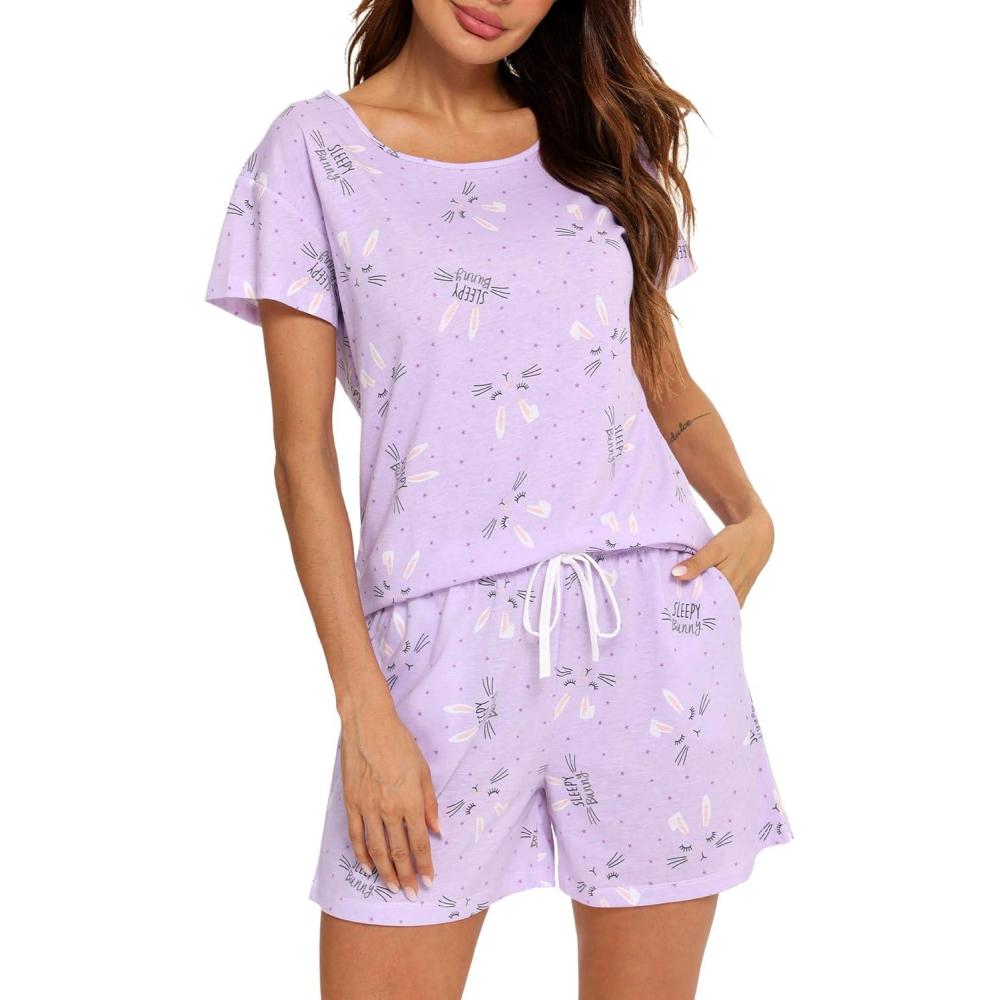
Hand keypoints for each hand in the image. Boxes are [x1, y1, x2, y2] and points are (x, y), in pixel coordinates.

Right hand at [338, 692, 440, 900]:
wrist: (368, 725)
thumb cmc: (400, 743)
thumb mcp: (423, 770)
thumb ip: (430, 803)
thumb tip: (438, 830)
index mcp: (409, 801)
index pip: (419, 842)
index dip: (424, 864)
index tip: (429, 879)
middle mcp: (388, 809)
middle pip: (398, 851)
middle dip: (406, 876)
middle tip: (411, 893)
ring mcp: (367, 808)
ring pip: (376, 849)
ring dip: (385, 871)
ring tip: (392, 887)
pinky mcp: (351, 803)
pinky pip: (356, 835)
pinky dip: (361, 854)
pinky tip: (368, 867)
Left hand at [670, 505, 773, 605]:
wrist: (759, 536)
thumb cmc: (736, 540)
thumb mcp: (716, 548)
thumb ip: (697, 562)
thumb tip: (675, 574)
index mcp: (727, 585)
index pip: (702, 604)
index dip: (685, 607)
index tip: (670, 607)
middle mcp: (734, 595)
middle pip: (710, 609)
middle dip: (692, 610)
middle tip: (673, 610)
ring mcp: (738, 596)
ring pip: (718, 608)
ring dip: (703, 608)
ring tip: (683, 609)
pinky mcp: (740, 594)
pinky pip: (725, 605)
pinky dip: (714, 604)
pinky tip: (701, 603)